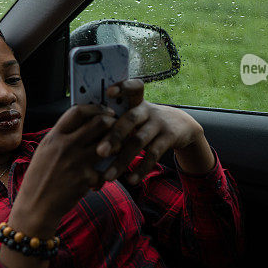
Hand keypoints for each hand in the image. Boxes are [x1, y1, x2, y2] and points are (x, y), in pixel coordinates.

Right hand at [10, 103, 115, 235]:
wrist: (35, 206)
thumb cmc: (39, 178)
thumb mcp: (45, 151)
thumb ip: (61, 137)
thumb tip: (82, 125)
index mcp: (54, 136)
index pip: (78, 111)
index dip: (95, 108)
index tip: (105, 111)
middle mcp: (66, 145)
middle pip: (99, 123)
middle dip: (111, 123)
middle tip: (115, 128)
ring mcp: (77, 161)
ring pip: (108, 144)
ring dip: (115, 147)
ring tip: (113, 152)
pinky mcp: (85, 179)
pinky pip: (104, 171)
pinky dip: (104, 175)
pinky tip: (98, 181)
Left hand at [95, 79, 214, 184]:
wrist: (181, 126)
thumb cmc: (145, 122)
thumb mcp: (136, 115)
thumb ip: (117, 121)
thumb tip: (86, 134)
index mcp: (135, 102)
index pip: (131, 88)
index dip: (122, 87)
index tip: (108, 91)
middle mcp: (147, 110)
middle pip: (130, 119)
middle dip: (113, 136)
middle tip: (99, 152)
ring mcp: (159, 123)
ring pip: (139, 141)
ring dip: (123, 160)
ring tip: (108, 176)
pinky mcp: (169, 137)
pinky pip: (153, 154)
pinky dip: (141, 168)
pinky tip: (130, 180)